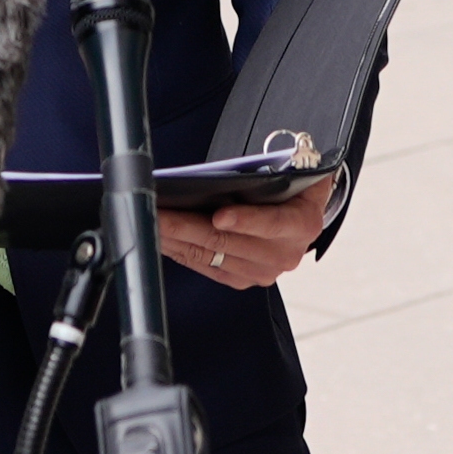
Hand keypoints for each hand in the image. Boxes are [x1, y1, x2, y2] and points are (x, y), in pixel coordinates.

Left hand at [157, 183, 337, 290]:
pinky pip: (206, 267)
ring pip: (210, 255)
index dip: (244, 220)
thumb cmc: (288, 186)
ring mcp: (264, 272)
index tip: (218, 215)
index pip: (271, 223)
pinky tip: (161, 237)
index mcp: (301, 224)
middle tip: (158, 212)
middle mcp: (285, 254)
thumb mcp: (287, 172)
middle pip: (227, 241)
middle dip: (186, 225)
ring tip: (150, 222)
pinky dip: (181, 251)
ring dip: (175, 239)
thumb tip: (218, 176)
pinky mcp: (244, 280)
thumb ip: (264, 174)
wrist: (302, 213)